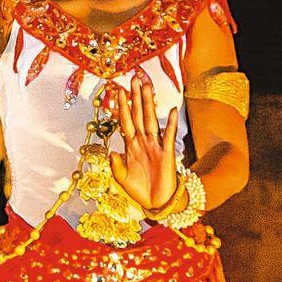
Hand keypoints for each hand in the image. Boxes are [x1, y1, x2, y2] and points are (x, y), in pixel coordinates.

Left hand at [108, 75, 180, 212]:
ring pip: (151, 120)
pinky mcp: (167, 153)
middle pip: (138, 114)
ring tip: (147, 86)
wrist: (156, 203)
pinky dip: (170, 124)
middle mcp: (143, 142)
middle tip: (134, 79)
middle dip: (136, 97)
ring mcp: (155, 146)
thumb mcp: (121, 177)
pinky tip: (171, 110)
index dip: (122, 106)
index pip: (125, 121)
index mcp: (131, 146)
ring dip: (149, 103)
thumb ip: (115, 164)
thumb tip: (110, 151)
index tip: (117, 91)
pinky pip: (169, 136)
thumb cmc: (139, 190)